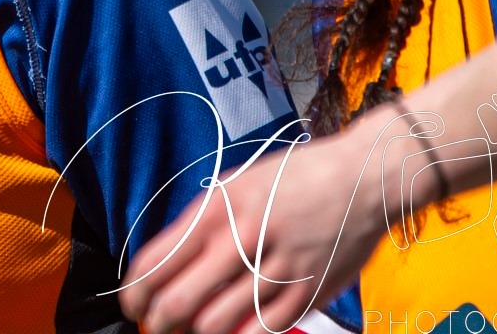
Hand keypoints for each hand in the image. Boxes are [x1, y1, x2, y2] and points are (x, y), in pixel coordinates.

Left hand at [119, 109, 436, 333]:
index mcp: (218, 207)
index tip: (132, 304)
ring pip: (216, 325)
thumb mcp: (237, 183)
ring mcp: (277, 270)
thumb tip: (165, 262)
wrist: (363, 179)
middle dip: (157, 322)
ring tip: (191, 329)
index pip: (158, 261)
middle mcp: (243, 238)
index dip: (135, 292)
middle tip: (154, 325)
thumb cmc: (295, 178)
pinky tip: (232, 332)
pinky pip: (261, 331)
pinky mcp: (307, 294)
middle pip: (180, 302)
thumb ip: (202, 221)